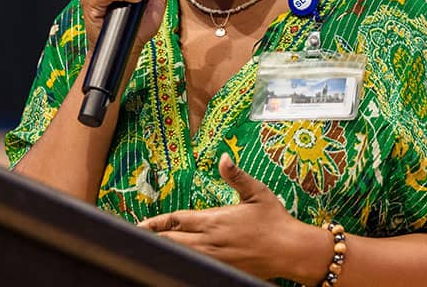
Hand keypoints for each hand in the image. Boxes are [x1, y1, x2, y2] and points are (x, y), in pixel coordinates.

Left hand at [137, 154, 308, 279]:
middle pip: (173, 240)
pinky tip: (175, 261)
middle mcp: (211, 240)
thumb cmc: (275, 220)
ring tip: (148, 249)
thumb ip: (237, 176)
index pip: (178, 220)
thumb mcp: (257, 192)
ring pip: (181, 255)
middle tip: (135, 237)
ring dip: (165, 251)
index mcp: (215, 220)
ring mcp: (216, 257)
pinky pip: (196, 265)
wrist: (291, 250)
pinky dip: (182, 262)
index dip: (157, 222)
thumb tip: (224, 158)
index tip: (140, 224)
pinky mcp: (223, 268)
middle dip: (154, 238)